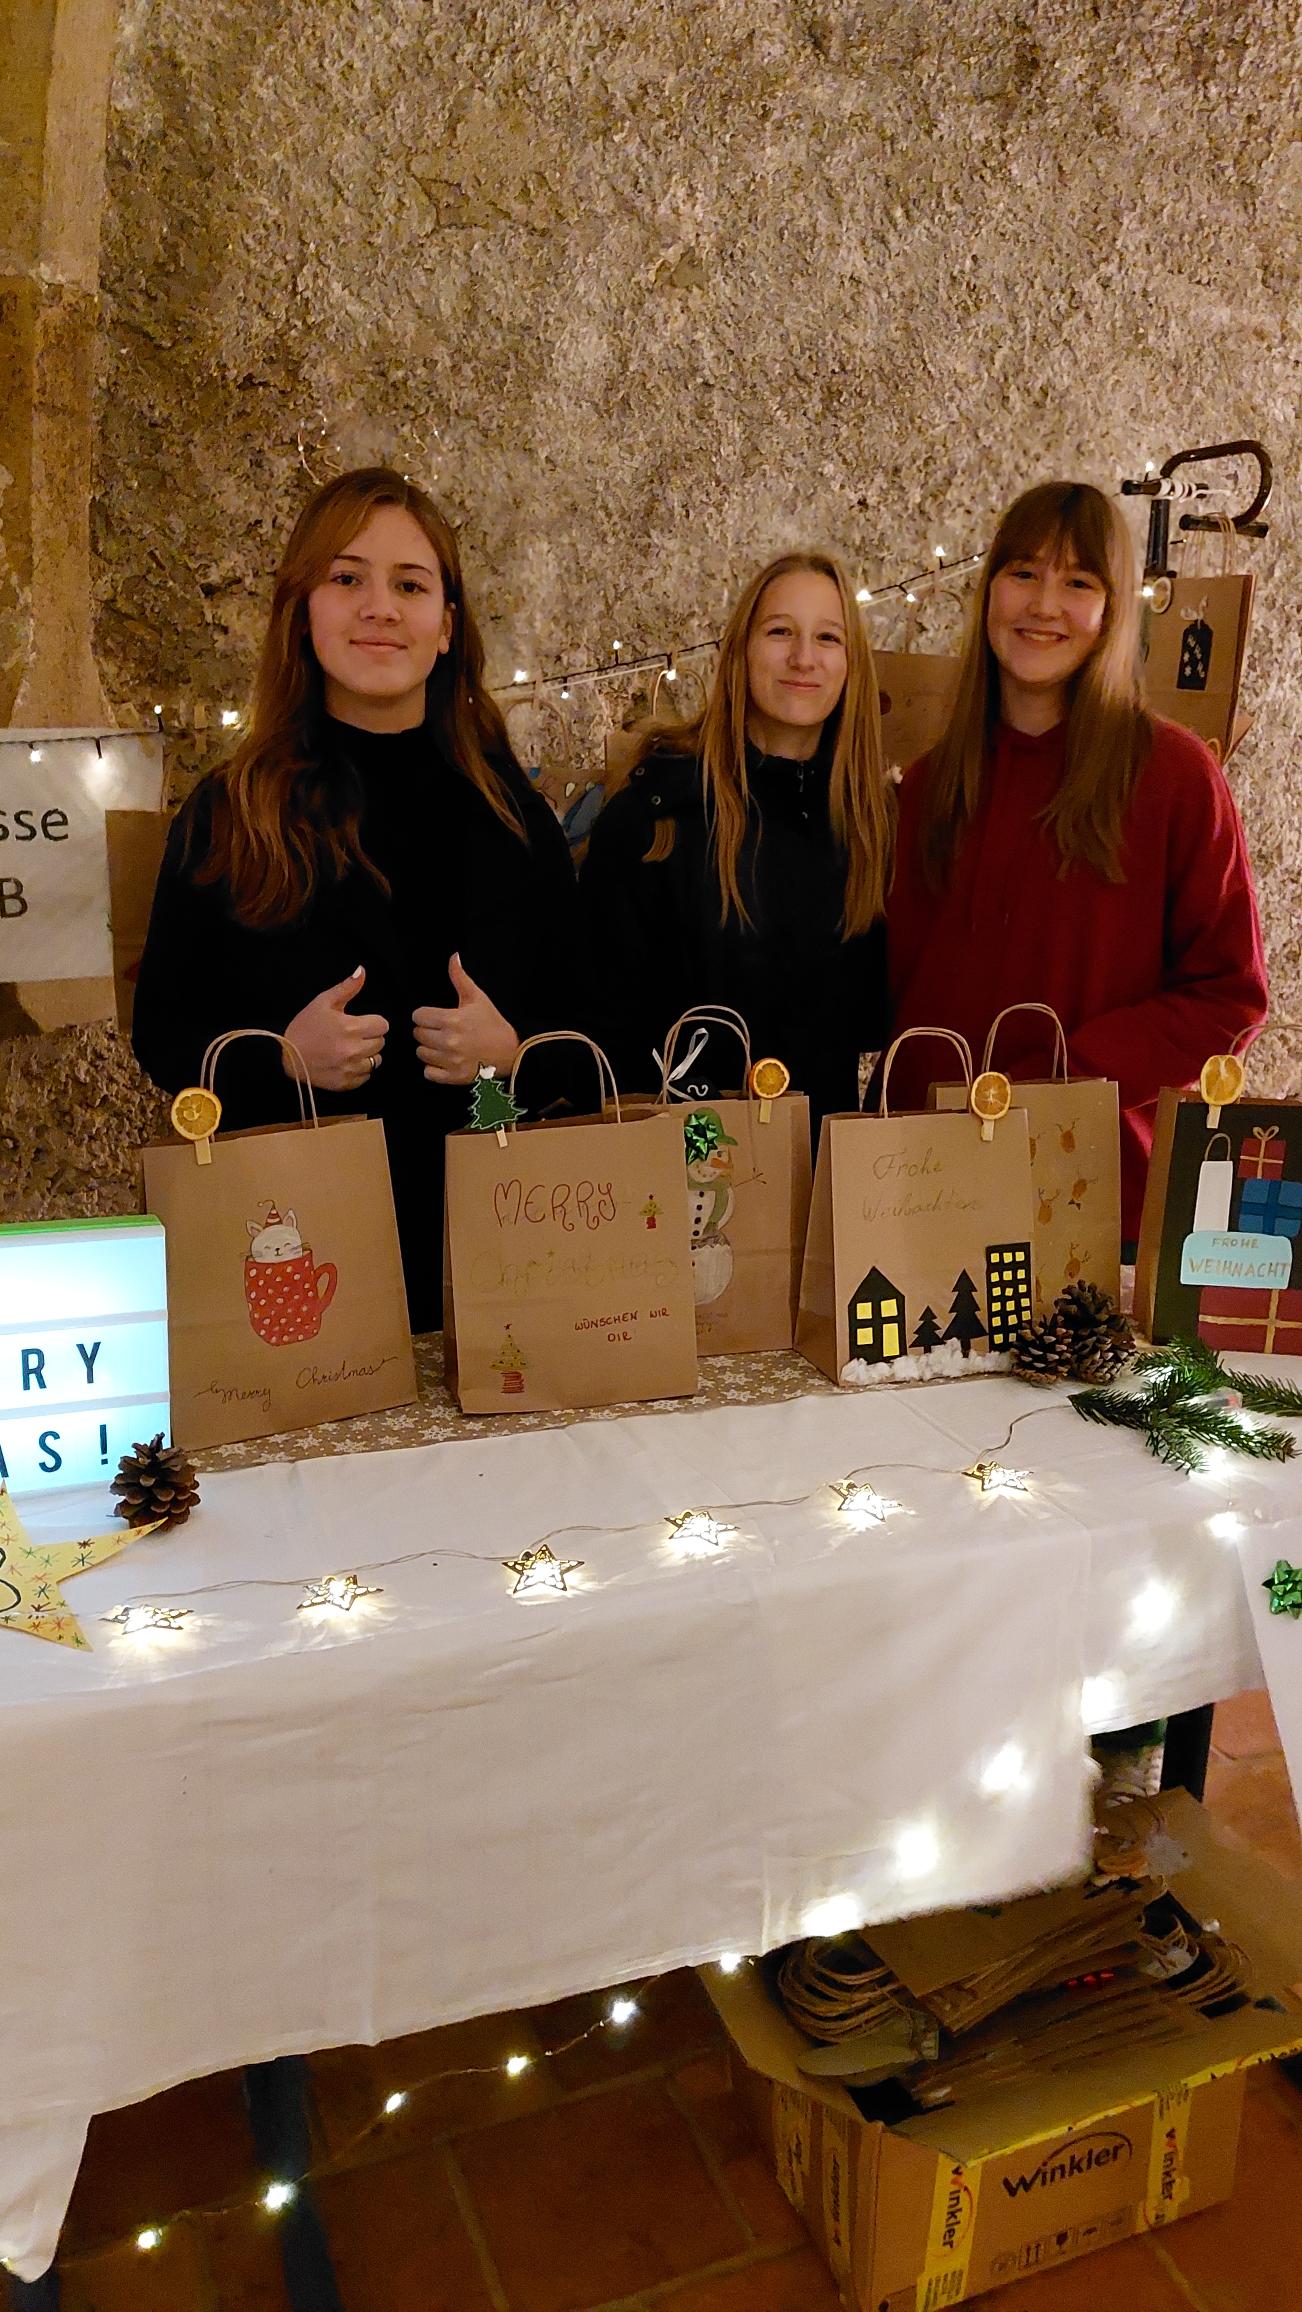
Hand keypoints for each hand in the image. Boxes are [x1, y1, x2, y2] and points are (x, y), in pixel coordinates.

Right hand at [282, 966, 388, 1092]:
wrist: (285, 1056)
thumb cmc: (304, 1027)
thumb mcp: (323, 1002)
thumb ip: (346, 988)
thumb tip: (363, 970)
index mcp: (351, 1027)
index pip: (383, 1025)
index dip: (373, 1022)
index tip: (361, 1023)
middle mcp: (354, 1050)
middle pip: (381, 1042)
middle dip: (370, 1037)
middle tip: (353, 1036)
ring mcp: (351, 1068)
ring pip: (376, 1061)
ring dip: (367, 1055)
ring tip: (350, 1050)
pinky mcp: (346, 1083)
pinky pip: (366, 1077)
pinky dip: (359, 1070)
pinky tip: (345, 1063)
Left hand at [413, 953, 519, 1085]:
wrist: (512, 1052)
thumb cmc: (493, 1023)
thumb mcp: (477, 998)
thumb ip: (460, 978)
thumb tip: (453, 956)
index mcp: (452, 1019)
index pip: (418, 1016)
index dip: (425, 1015)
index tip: (435, 1017)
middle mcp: (449, 1041)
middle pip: (418, 1034)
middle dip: (427, 1031)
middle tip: (441, 1031)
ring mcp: (451, 1061)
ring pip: (421, 1053)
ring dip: (429, 1049)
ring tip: (443, 1046)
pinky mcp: (453, 1077)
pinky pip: (428, 1073)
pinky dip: (433, 1068)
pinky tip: (444, 1061)